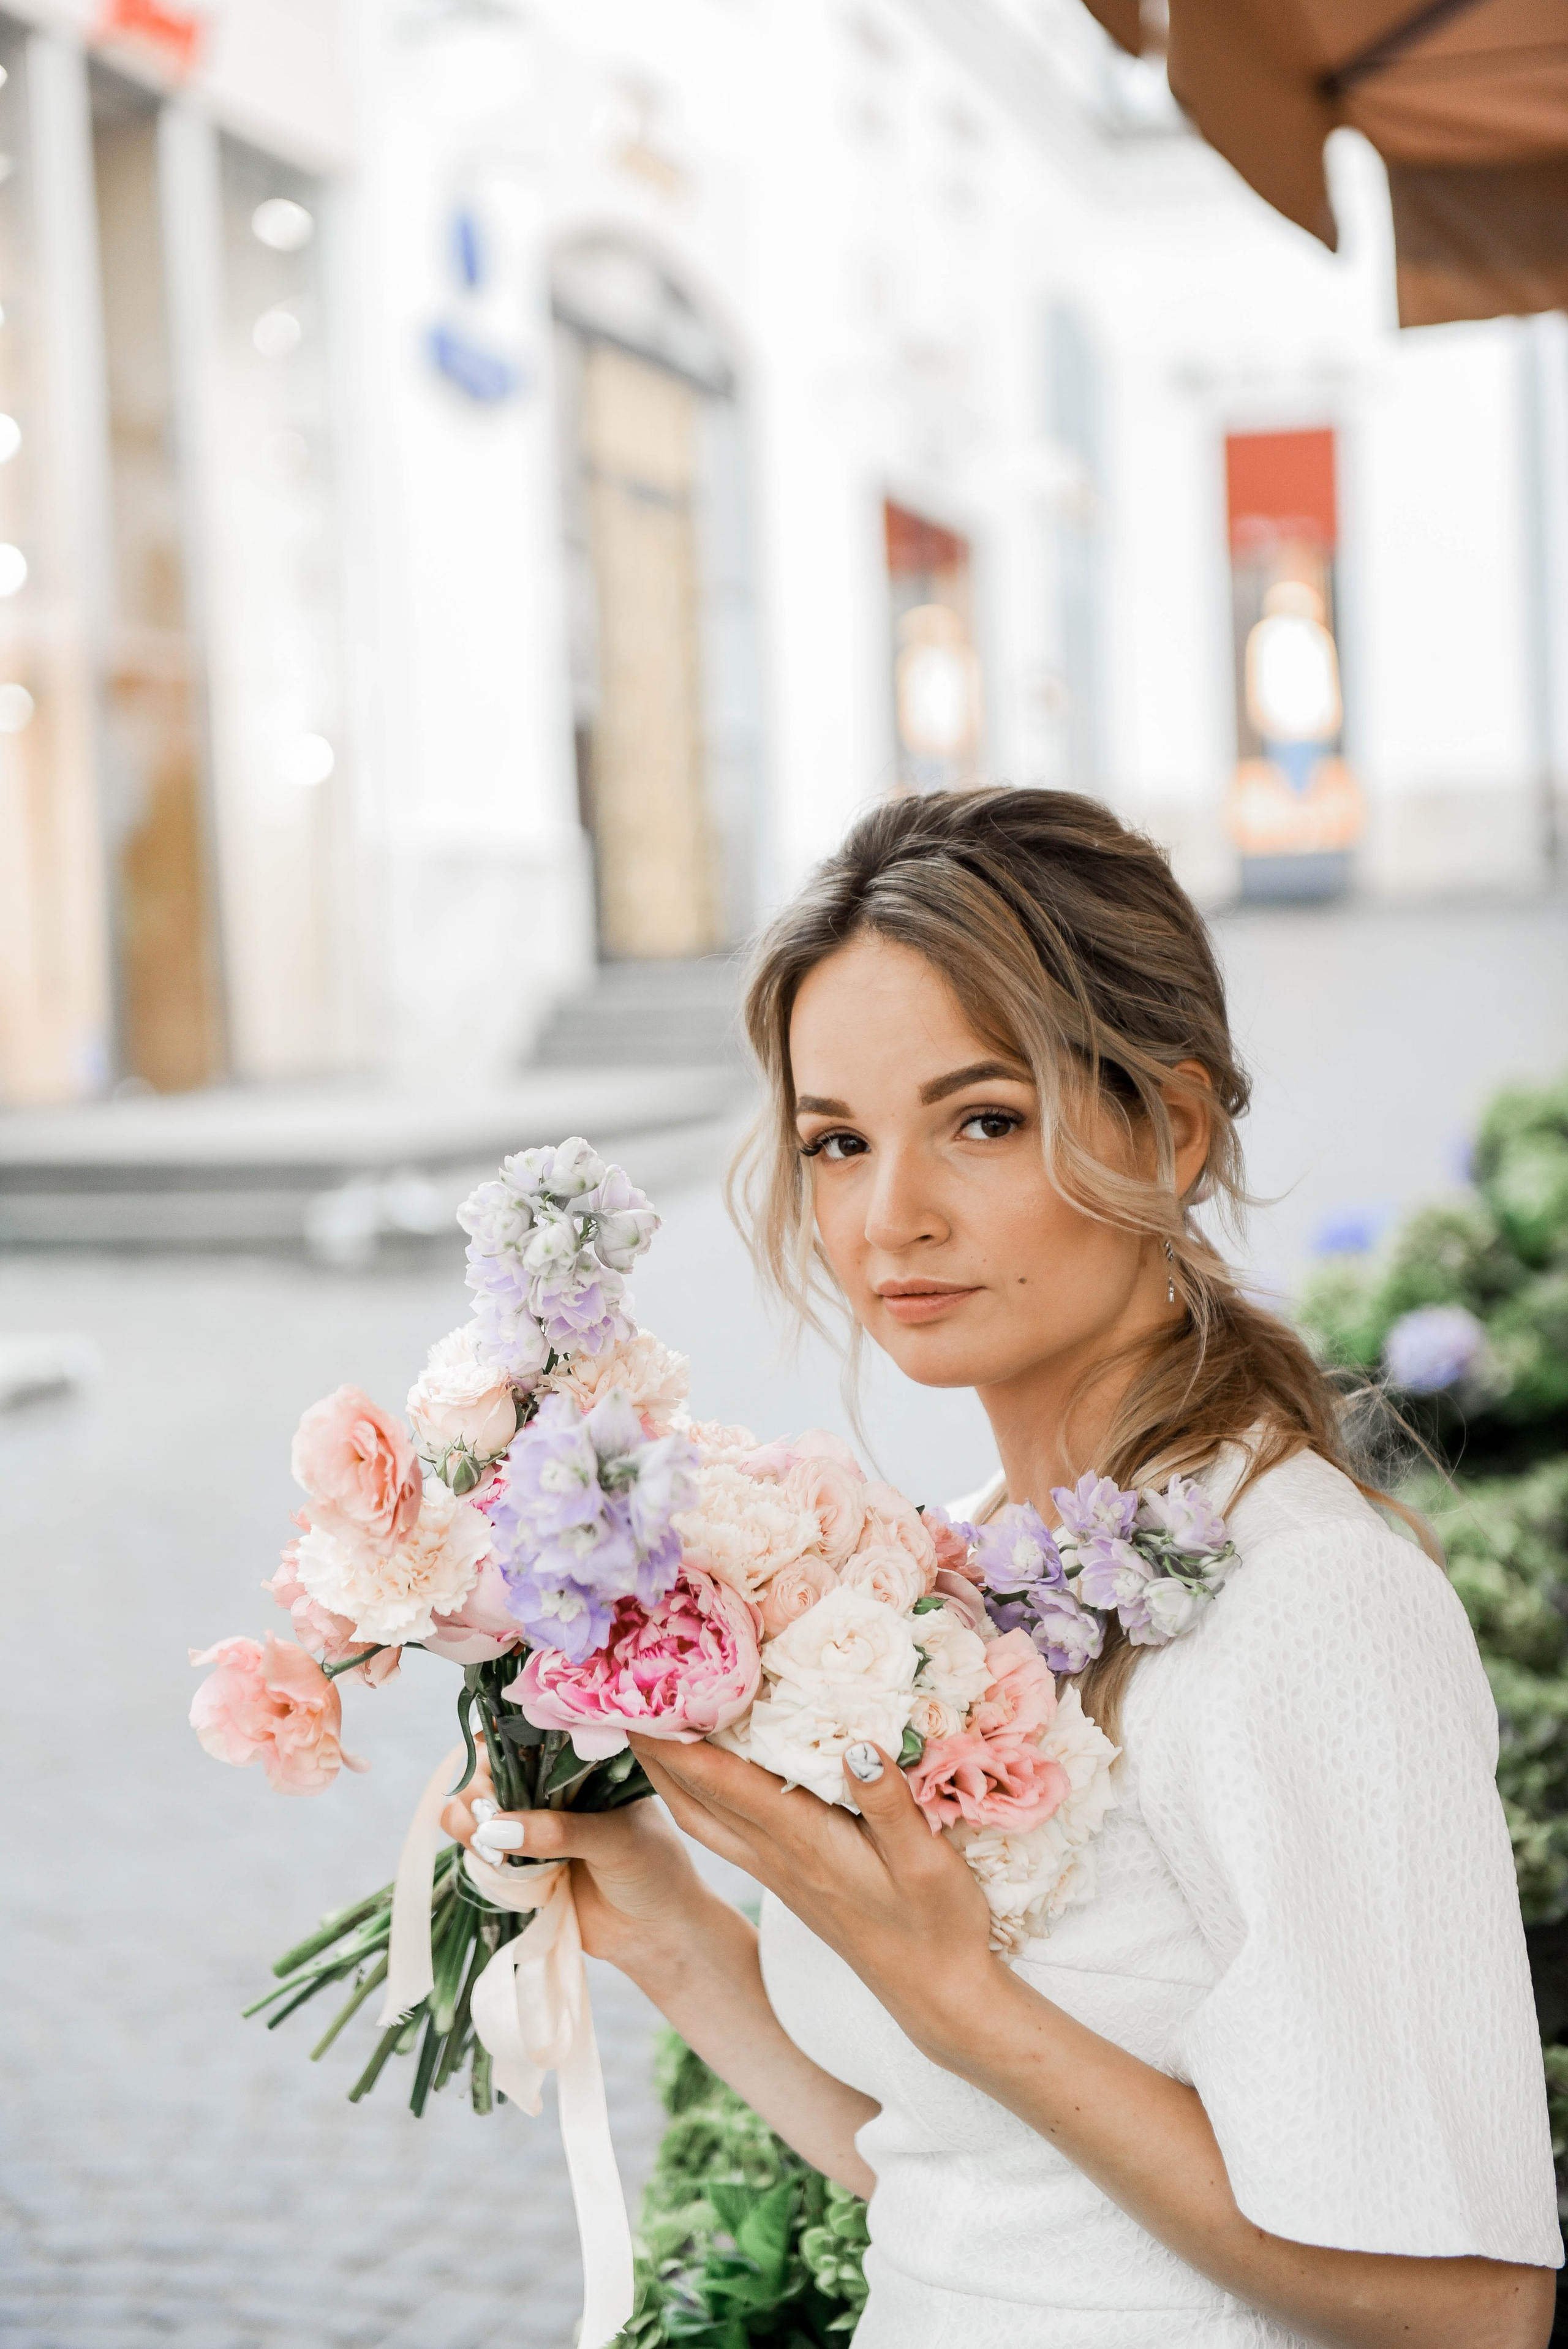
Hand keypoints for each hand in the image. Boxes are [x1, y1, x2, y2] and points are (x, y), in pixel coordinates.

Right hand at [439, 1752, 718, 1978]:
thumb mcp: (617, 1841)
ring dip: (468, 1822)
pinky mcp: (518, 1864)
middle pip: (489, 1771)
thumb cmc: (654, 1871)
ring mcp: (530, 1826)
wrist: (659, 1932)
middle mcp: (550, 1789)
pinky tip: (492, 1862)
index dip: (499, 1744)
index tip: (490, 1764)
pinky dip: (475, 1853)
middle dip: (478, 1789)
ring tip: (489, 1848)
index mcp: (580, 1764)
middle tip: (488, 1817)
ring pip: (475, 1810)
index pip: (528, 1736)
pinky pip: (480, 1851)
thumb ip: (561, 1832)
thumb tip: (496, 1829)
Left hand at [629, 1734, 997, 2057]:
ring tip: (646, 1731)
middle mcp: (776, 1856)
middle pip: (694, 1800)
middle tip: (621, 1699)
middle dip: (654, 1751)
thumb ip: (889, 1804)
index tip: (640, 1698)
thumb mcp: (926, 1861)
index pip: (724, 1782)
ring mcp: (778, 1872)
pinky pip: (723, 1831)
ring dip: (667, 1776)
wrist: (935, 1996)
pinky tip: (703, 1779)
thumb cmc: (936, 1926)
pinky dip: (698, 1798)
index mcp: (802, 1842)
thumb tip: (858, 1746)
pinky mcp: (789, 1882)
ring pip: (701, 1819)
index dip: (678, 1741)